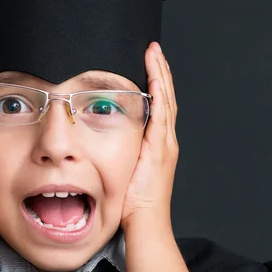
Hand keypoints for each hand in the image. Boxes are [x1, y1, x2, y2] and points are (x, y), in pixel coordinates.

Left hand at [120, 42, 178, 233]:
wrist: (145, 221)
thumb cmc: (133, 202)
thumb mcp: (126, 170)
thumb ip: (122, 151)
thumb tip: (105, 139)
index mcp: (158, 143)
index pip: (159, 104)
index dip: (156, 82)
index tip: (150, 62)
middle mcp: (165, 139)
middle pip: (166, 97)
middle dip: (160, 71)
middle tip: (154, 50)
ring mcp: (165, 143)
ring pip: (166, 100)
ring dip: (160, 75)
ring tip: (154, 54)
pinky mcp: (160, 148)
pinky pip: (161, 115)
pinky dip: (160, 95)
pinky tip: (156, 78)